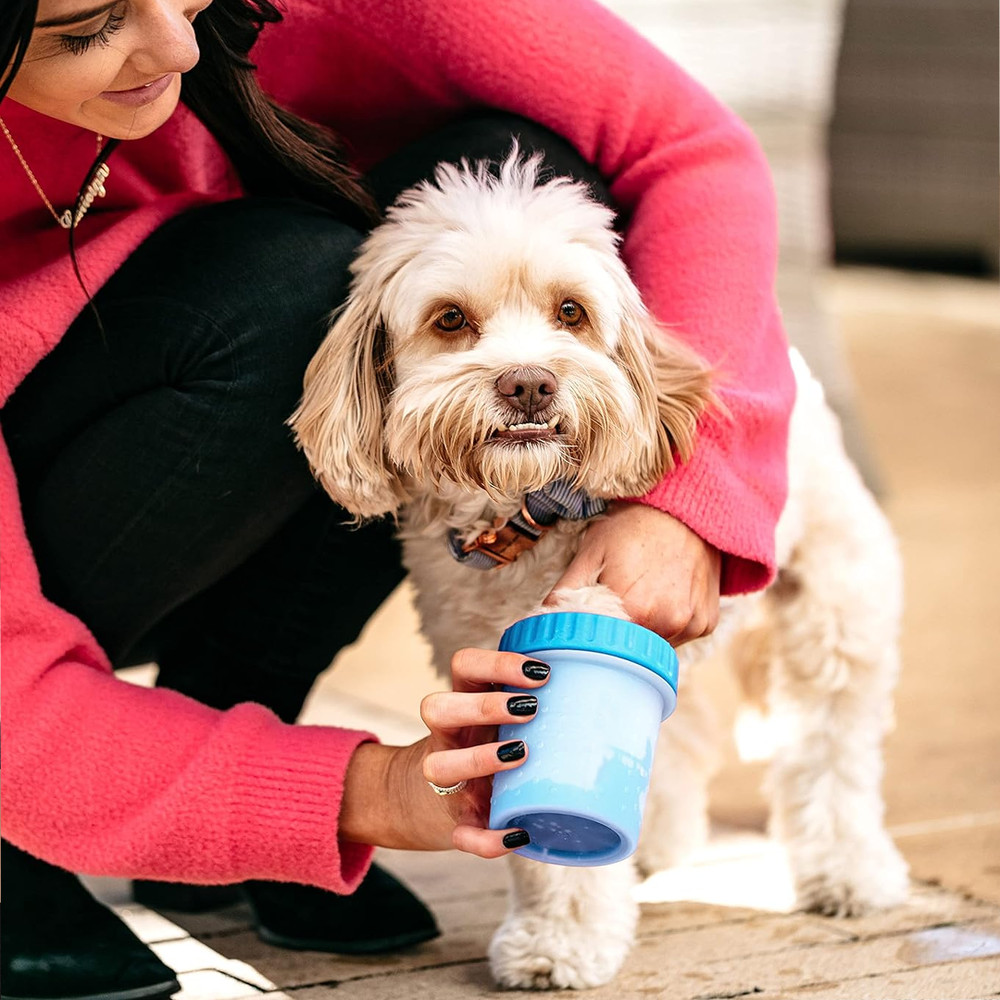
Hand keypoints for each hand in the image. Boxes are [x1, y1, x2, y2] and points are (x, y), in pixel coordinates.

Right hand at [339, 648, 549, 857]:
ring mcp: (446, 782)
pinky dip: (489, 839)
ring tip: (520, 754)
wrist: (429, 800)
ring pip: (436, 766)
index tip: (541, 673)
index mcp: (462, 703)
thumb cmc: (484, 745)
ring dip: (478, 758)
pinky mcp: (456, 823)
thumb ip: (530, 699)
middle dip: (484, 705)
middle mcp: (447, 738)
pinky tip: (519, 833)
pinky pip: (462, 835)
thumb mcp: (495, 716)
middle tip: (530, 708)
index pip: (463, 666)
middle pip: (437, 707)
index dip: (496, 664)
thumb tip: (605, 687)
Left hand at [547, 501, 720, 644]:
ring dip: (643, 632)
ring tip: (642, 597)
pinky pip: (679, 637)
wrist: (686, 510)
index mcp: (633, 608)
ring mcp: (690, 624)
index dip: (593, 636)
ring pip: (655, 647)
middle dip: (617, 636)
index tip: (589, 625)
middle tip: (616, 607)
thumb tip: (541, 622)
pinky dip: (668, 625)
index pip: (602, 646)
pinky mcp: (706, 623)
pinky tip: (665, 597)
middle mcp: (666, 622)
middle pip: (630, 651)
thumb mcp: (592, 551)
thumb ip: (567, 591)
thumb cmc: (633, 527)